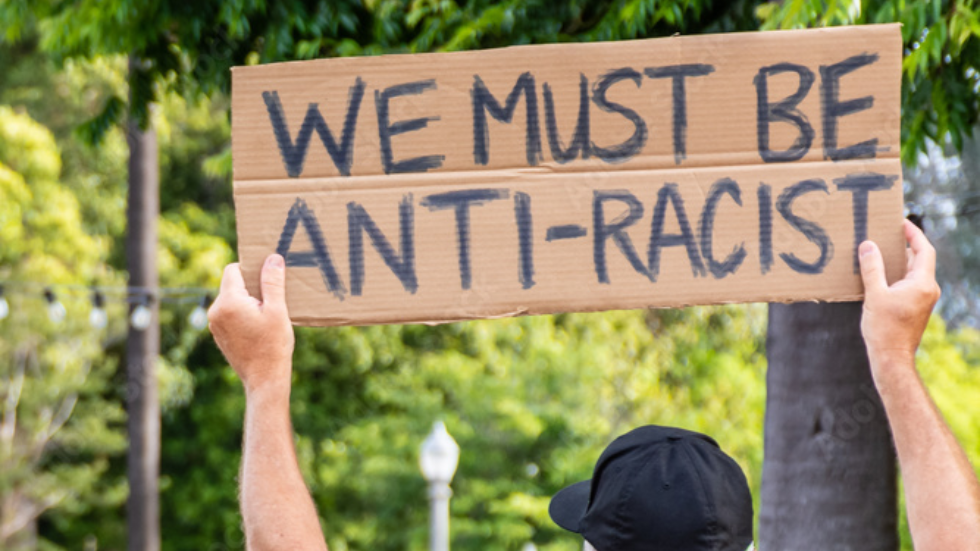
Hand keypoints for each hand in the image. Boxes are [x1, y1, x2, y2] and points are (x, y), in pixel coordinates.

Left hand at [208, 254, 294, 393]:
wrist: (264, 379)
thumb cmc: (273, 345)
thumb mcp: (278, 310)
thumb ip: (272, 282)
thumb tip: (272, 258)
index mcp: (228, 302)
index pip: (233, 269)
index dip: (251, 269)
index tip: (267, 278)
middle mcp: (215, 311)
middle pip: (232, 285)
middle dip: (251, 288)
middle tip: (271, 301)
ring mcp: (214, 324)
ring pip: (231, 300)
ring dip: (247, 301)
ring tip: (266, 316)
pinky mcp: (218, 335)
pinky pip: (229, 314)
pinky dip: (242, 314)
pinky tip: (258, 327)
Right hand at [858, 220, 940, 366]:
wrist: (892, 358)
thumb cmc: (884, 329)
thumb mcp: (874, 295)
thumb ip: (872, 268)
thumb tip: (868, 245)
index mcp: (922, 283)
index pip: (923, 250)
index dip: (913, 234)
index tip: (900, 223)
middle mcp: (927, 289)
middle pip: (919, 259)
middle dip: (903, 245)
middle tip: (886, 234)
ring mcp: (923, 299)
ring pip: (912, 272)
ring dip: (898, 261)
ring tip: (879, 251)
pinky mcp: (915, 307)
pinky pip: (908, 283)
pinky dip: (896, 274)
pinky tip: (879, 275)